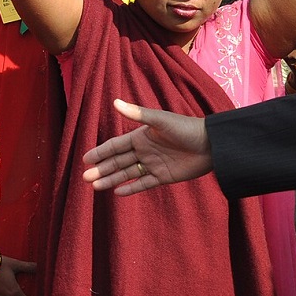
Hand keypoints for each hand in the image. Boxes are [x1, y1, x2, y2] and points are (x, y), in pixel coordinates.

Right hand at [81, 99, 212, 194]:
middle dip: (101, 169)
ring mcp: (153, 164)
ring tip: (95, 187)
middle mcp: (144, 151)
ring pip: (127, 174)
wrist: (211, 145)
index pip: (115, 146)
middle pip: (118, 162)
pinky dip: (131, 188)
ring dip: (111, 179)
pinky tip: (118, 193)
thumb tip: (114, 102)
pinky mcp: (164, 177)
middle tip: (84, 178)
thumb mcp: (160, 120)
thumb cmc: (185, 128)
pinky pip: (144, 184)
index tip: (85, 159)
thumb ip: (137, 114)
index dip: (100, 152)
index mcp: (140, 137)